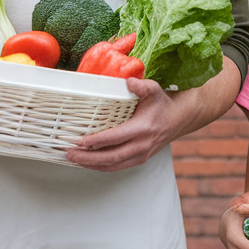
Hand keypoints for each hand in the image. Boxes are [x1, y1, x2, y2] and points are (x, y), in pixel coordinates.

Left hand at [67, 77, 183, 171]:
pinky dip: (100, 167)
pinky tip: (88, 163)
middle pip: (110, 157)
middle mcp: (142, 145)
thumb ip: (141, 85)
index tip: (80, 141)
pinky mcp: (139, 160)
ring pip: (112, 166)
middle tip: (69, 153)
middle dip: (87, 157)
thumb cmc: (163, 105)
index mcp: (143, 128)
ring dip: (91, 165)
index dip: (96, 141)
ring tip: (73, 160)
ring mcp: (141, 155)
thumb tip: (128, 81)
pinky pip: (117, 167)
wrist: (178, 120)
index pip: (115, 138)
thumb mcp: (154, 90)